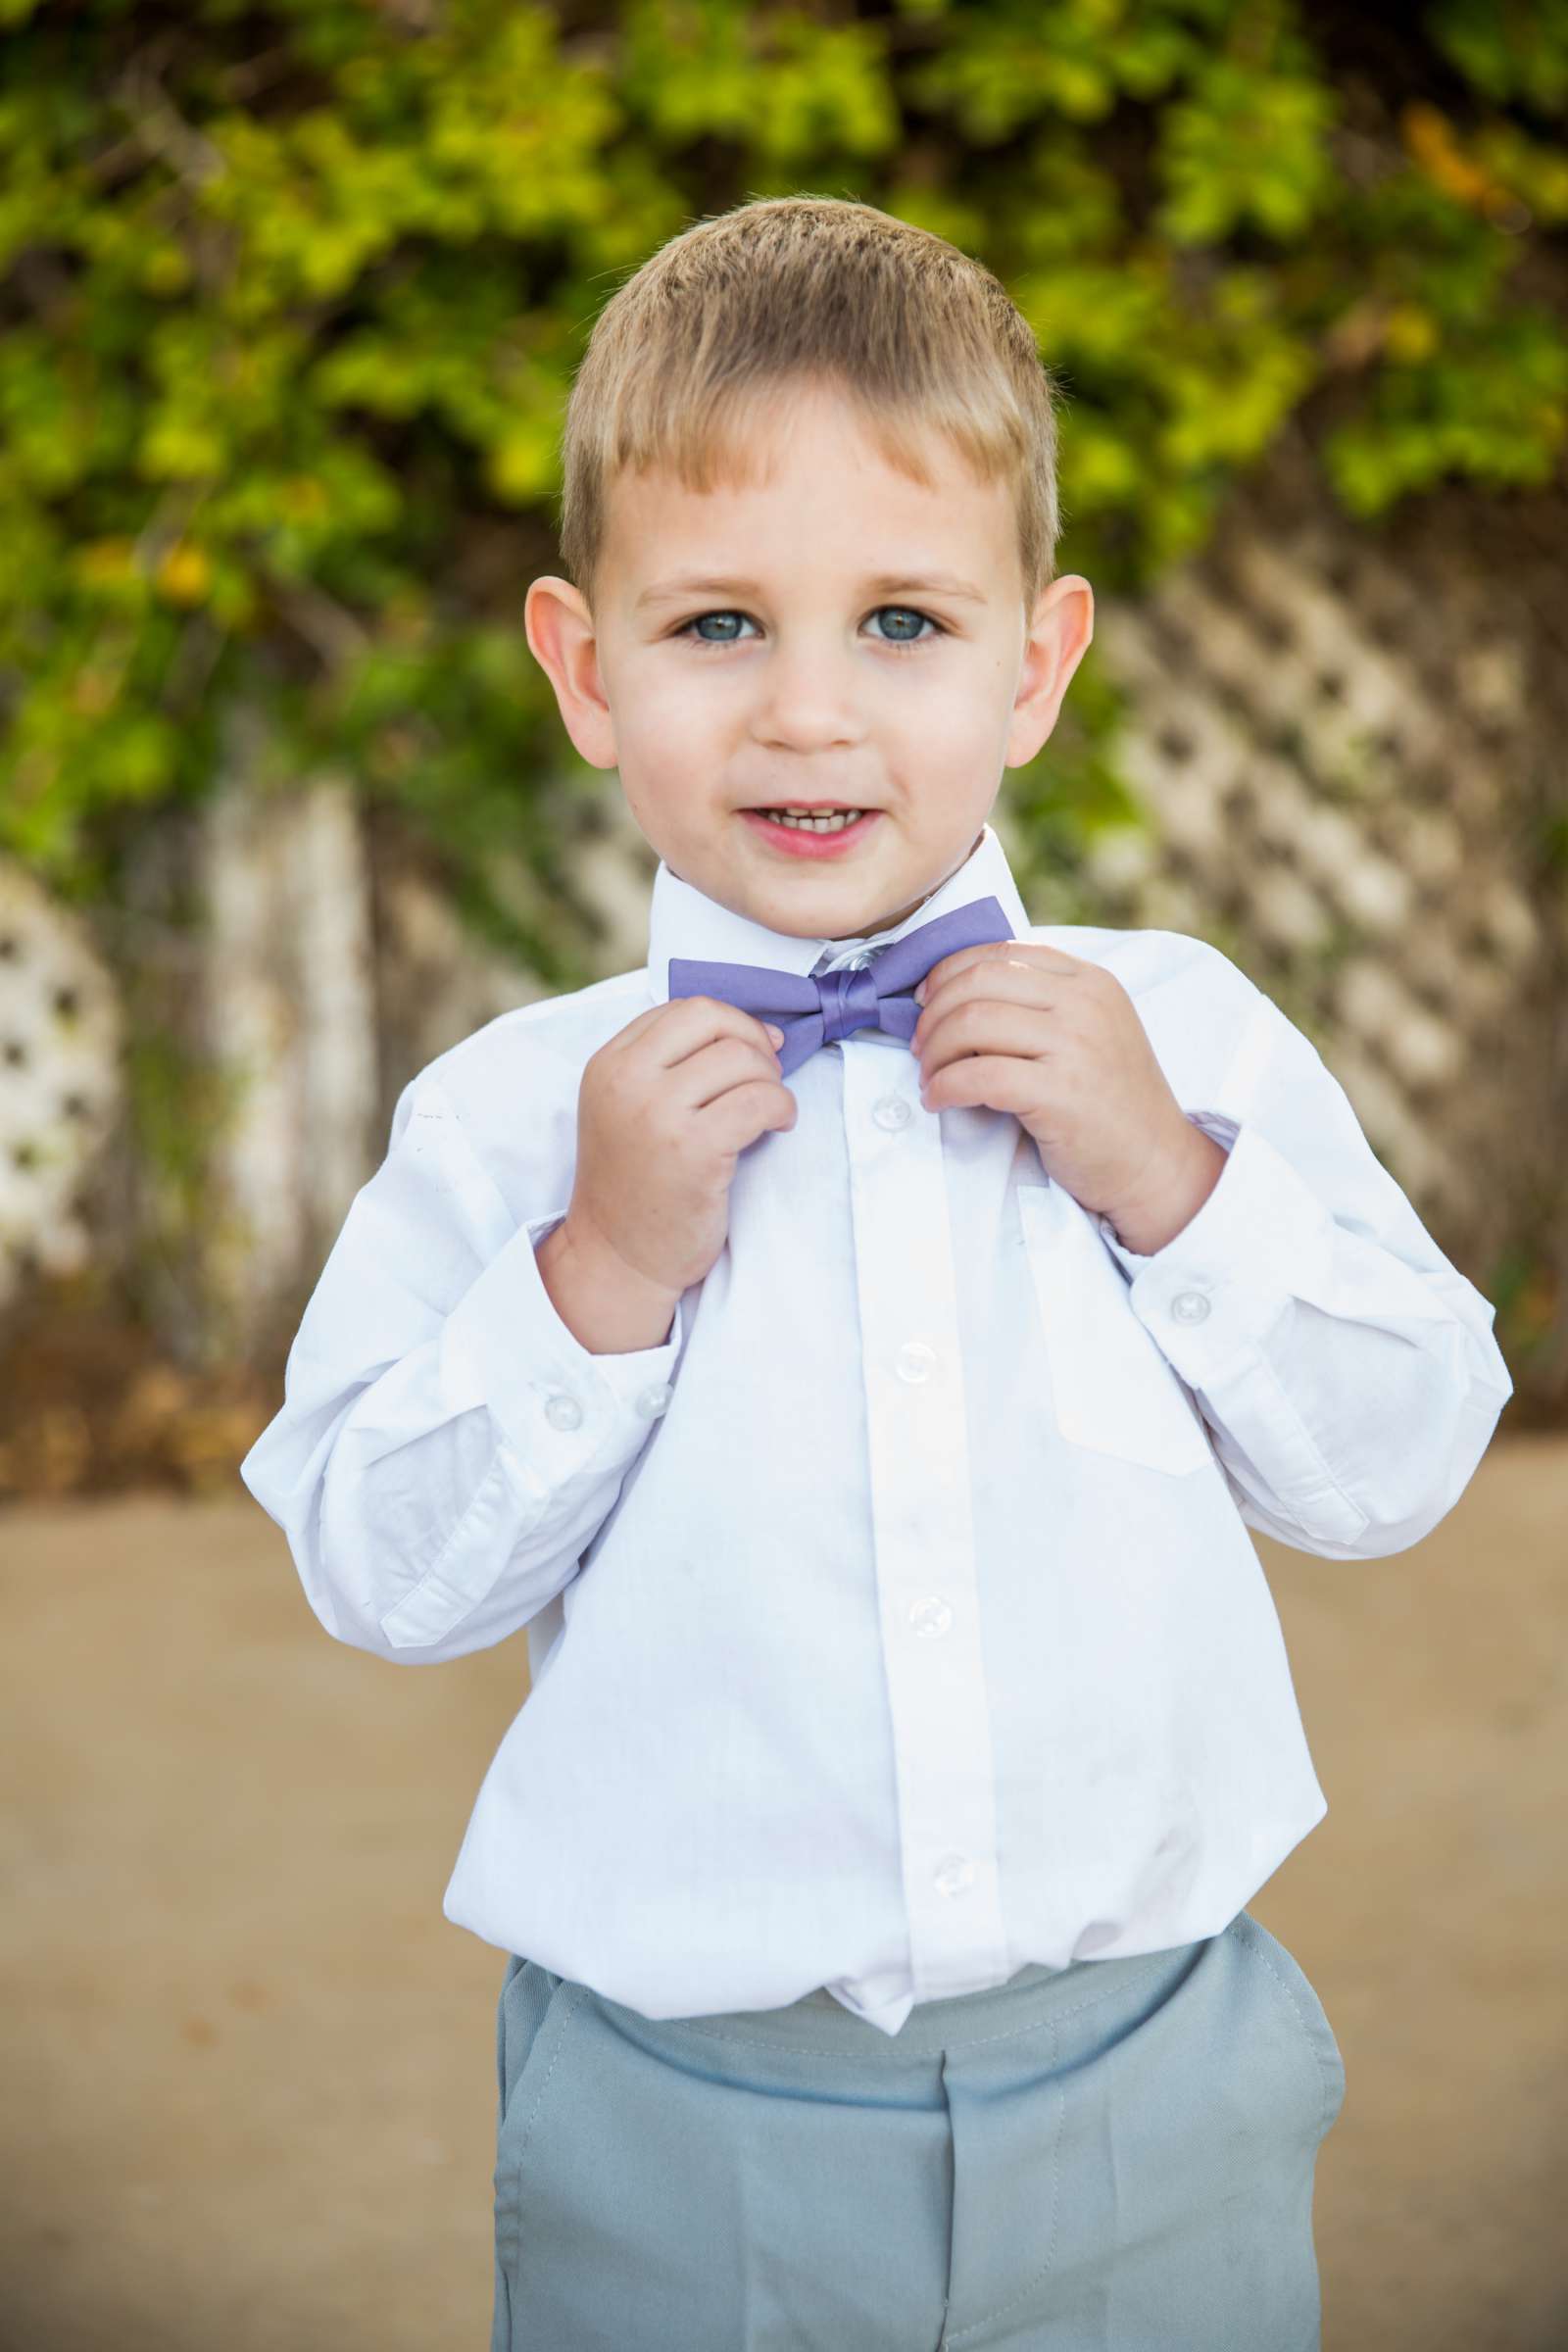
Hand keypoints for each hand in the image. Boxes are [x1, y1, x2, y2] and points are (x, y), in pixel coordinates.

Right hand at [563, 995, 796, 1301]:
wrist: (616, 1256)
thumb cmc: (634, 1184)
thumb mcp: (626, 1108)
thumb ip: (670, 1065)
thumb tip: (759, 1031)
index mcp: (608, 1065)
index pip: (681, 1008)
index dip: (729, 1022)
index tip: (752, 1049)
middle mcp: (626, 1081)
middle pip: (711, 1020)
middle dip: (752, 1041)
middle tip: (765, 1077)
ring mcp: (657, 1114)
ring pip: (741, 1058)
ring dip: (771, 1080)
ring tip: (768, 1110)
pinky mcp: (694, 1150)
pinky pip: (760, 1100)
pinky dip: (782, 1107)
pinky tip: (777, 1126)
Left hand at [910, 942, 1225, 1251]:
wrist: (1155, 1163)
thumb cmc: (1110, 1102)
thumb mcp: (1091, 1031)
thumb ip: (1043, 1004)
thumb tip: (958, 993)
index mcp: (1090, 981)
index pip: (1003, 953)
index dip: (950, 971)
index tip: (926, 1000)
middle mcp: (1085, 1003)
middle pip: (980, 982)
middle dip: (934, 1013)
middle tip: (920, 1046)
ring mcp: (1076, 1045)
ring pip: (972, 1023)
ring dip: (934, 1052)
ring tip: (929, 1076)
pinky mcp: (1061, 1093)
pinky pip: (979, 1075)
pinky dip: (945, 1087)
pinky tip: (938, 1100)